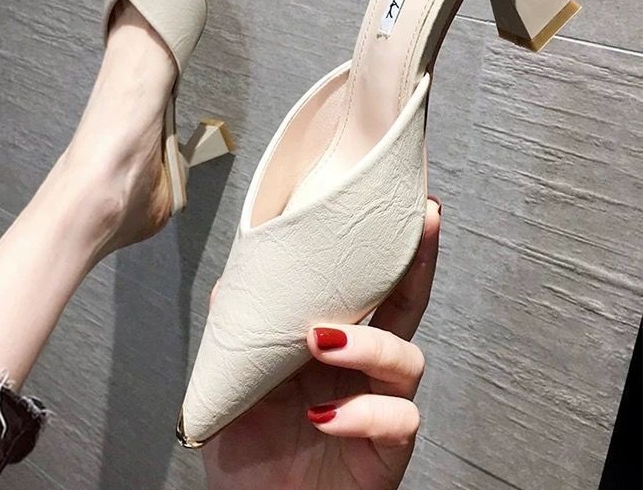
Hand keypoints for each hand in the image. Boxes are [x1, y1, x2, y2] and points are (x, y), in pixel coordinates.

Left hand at [203, 198, 440, 489]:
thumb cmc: (250, 446)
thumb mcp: (234, 378)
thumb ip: (241, 325)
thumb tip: (241, 273)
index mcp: (332, 341)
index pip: (366, 286)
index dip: (386, 247)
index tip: (403, 203)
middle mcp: (362, 369)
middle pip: (407, 305)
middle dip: (419, 262)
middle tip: (422, 223)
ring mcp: (377, 407)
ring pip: (407, 359)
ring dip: (369, 343)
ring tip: (323, 339)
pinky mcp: (385, 452)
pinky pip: (398, 422)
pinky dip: (364, 413)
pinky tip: (325, 415)